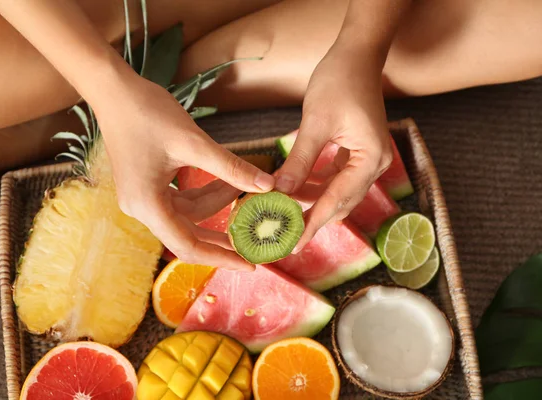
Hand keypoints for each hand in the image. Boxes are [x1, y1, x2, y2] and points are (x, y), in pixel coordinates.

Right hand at [95, 76, 274, 270]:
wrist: (114, 89)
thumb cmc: (147, 112)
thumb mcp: (194, 142)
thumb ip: (230, 168)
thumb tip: (268, 186)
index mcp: (147, 205)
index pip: (188, 246)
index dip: (221, 257)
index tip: (250, 263)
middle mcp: (141, 208)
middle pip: (188, 232)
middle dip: (224, 233)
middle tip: (256, 239)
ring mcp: (142, 197)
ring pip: (188, 213)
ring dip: (218, 203)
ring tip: (248, 190)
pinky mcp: (147, 184)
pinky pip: (180, 199)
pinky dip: (205, 192)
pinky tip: (227, 181)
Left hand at [275, 43, 392, 250]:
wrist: (357, 56)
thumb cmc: (339, 82)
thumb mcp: (315, 123)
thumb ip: (299, 160)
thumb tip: (279, 192)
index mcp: (371, 159)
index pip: (337, 199)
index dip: (313, 223)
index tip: (294, 243)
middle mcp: (375, 165)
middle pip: (341, 202)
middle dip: (311, 217)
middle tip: (284, 234)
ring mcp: (368, 160)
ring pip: (337, 193)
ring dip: (311, 202)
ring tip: (284, 214)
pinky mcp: (358, 154)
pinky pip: (336, 179)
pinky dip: (316, 186)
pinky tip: (295, 190)